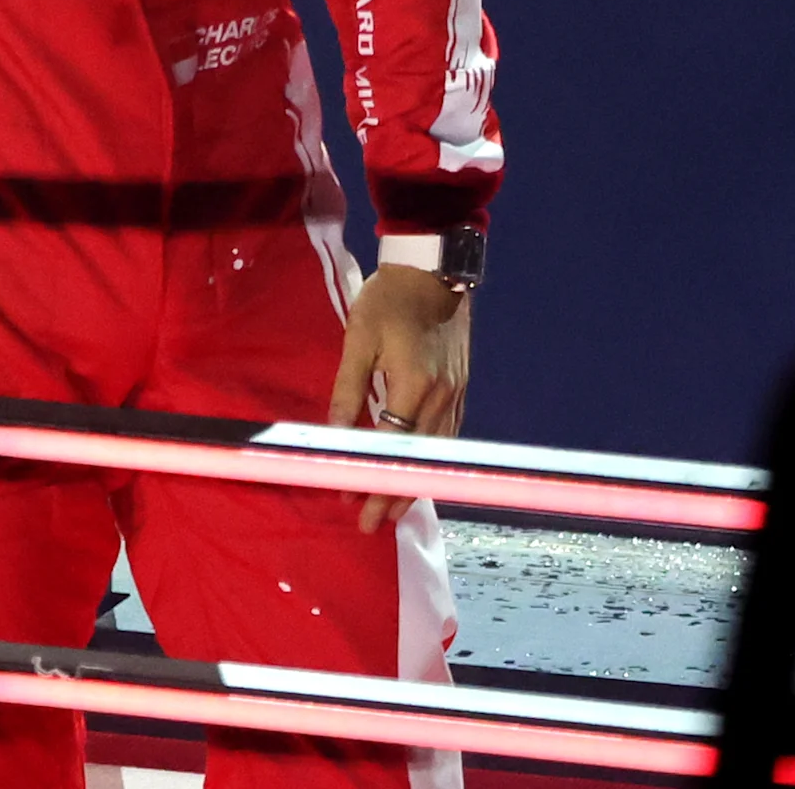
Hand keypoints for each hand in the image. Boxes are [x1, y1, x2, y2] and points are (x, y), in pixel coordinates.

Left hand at [327, 263, 471, 530]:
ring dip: (415, 483)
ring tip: (394, 510)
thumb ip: (347, 388)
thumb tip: (333, 431)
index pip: (390, 447)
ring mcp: (456, 394)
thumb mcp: (358, 339)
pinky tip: (419, 472)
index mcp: (413, 385)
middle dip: (394, 495)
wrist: (433, 270)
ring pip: (437, 453)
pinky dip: (431, 460)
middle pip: (418, 460)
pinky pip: (448, 436)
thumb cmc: (389, 300)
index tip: (351, 500)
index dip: (371, 477)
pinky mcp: (461, 387)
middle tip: (372, 525)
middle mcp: (441, 397)